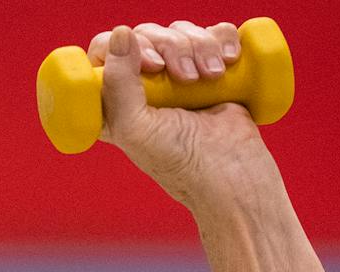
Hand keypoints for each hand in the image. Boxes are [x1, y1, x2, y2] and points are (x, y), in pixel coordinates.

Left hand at [87, 21, 275, 210]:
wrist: (234, 173)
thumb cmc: (180, 161)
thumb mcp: (135, 128)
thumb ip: (118, 84)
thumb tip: (121, 34)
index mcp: (116, 100)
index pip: (105, 51)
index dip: (123, 47)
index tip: (151, 65)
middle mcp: (145, 85)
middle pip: (146, 34)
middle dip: (171, 47)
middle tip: (186, 79)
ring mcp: (180, 75)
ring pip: (181, 30)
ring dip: (200, 46)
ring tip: (212, 77)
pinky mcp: (213, 68)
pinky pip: (215, 32)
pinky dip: (223, 39)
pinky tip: (229, 61)